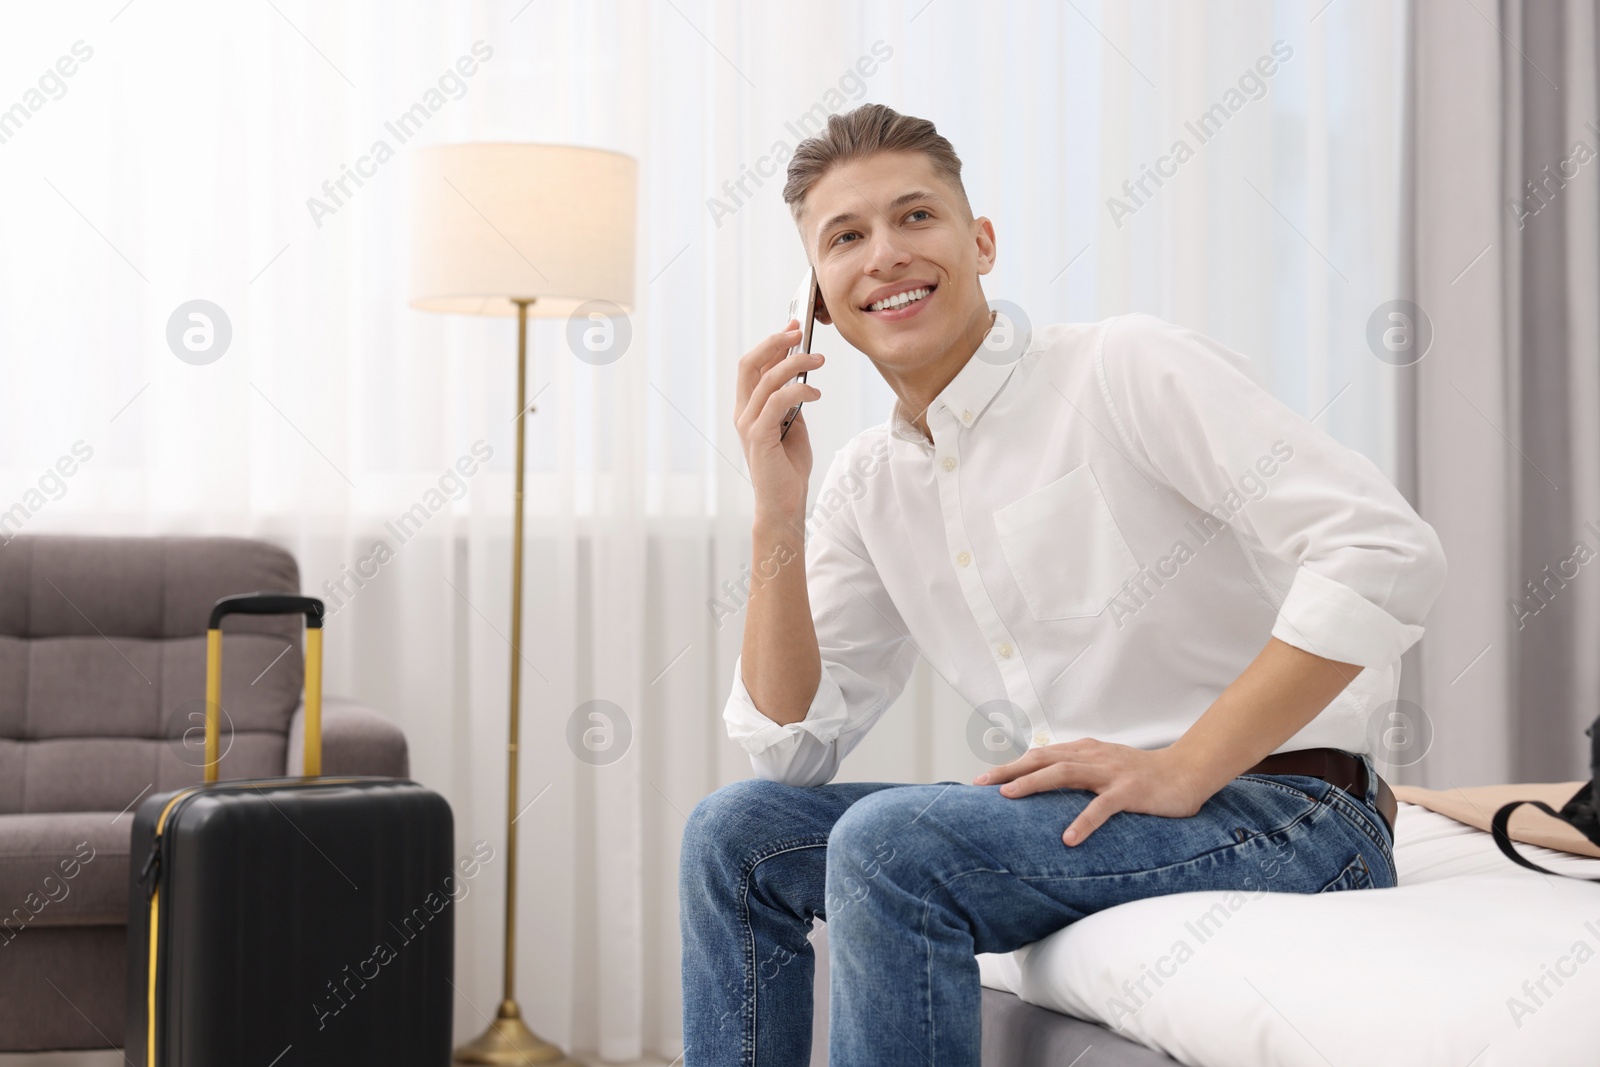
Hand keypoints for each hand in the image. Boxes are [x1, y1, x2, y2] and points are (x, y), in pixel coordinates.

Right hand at [734, 317, 824, 521]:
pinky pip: (776, 403)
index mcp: (748, 408)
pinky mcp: (758, 437)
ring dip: (795, 364)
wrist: (783, 504)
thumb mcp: (791, 425)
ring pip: (767, 380)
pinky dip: (798, 391)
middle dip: (775, 343)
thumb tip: (800, 375)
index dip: (772, 343)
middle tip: (799, 332)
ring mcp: (748, 424)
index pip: (753, 366)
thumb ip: (790, 402)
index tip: (793, 327)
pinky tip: (815, 392)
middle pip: (750, 364)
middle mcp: (743, 412)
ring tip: (819, 362)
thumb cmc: (787, 468)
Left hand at [973, 739, 1213, 846]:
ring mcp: (1110, 772)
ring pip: (1064, 773)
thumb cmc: (1141, 775)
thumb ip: (1076, 772)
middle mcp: (1093, 756)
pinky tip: (1068, 839)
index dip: (1010, 765)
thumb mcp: (1103, 767)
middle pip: (1042, 759)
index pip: (1039, 755)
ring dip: (1033, 784)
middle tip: (980, 784)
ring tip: (1008, 798)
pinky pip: (1102, 807)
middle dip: (1009, 770)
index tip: (983, 779)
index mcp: (1084, 750)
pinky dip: (1083, 822)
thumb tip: (1043, 783)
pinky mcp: (1130, 791)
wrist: (1186, 772)